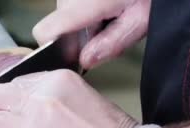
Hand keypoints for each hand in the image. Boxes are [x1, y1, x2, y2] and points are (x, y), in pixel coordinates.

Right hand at [33, 0, 150, 68]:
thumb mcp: (142, 18)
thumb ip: (113, 42)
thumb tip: (85, 60)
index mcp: (87, 2)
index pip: (46, 31)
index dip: (53, 48)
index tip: (73, 55)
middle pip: (58, 24)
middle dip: (81, 34)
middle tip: (111, 27)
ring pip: (65, 13)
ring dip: (86, 20)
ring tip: (114, 12)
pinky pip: (73, 3)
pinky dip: (88, 8)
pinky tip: (109, 4)